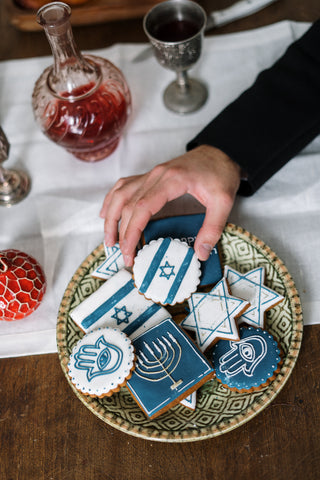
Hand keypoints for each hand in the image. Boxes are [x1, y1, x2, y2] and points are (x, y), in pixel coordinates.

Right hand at [100, 145, 240, 265]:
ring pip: (120, 193)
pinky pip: (124, 185)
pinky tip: (106, 213)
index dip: (132, 230)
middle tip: (124, 255)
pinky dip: (112, 199)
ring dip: (111, 217)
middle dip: (121, 231)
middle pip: (127, 203)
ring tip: (109, 240)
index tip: (129, 250)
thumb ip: (212, 228)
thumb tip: (201, 253)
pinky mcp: (150, 175)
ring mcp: (151, 174)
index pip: (142, 207)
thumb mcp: (224, 201)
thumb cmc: (221, 173)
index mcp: (171, 180)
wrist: (220, 152)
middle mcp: (156, 175)